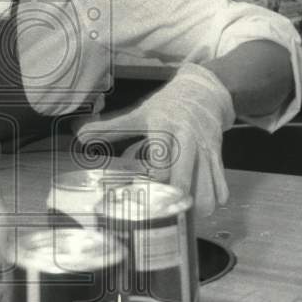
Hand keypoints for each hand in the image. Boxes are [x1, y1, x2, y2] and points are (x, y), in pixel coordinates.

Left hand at [75, 64, 234, 214]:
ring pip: (206, 190)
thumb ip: (111, 128)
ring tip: (177, 210)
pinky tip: (196, 203)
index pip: (158, 162)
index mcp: (164, 127)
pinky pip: (221, 189)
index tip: (136, 195)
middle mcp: (187, 140)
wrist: (205, 91)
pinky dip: (212, 202)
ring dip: (193, 207)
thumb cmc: (168, 105)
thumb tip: (79, 135)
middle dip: (170, 202)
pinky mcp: (218, 159)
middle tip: (156, 209)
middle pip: (183, 181)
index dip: (148, 184)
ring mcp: (206, 151)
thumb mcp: (140, 113)